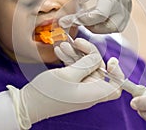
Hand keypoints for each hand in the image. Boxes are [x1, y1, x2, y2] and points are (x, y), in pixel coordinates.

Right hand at [8, 38, 122, 128]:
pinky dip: (70, 60)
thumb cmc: (48, 93)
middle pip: (99, 69)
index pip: (117, 87)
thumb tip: (97, 57)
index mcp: (93, 93)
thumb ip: (86, 64)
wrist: (28, 104)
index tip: (110, 61)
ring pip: (85, 67)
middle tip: (77, 42)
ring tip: (63, 46)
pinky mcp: (71, 84)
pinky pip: (76, 69)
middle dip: (89, 54)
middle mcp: (89, 91)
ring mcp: (80, 87)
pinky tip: (60, 52)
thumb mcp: (69, 74)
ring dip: (76, 54)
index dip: (117, 73)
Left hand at [59, 0, 131, 32]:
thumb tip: (81, 0)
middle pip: (107, 25)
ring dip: (96, 27)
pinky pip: (116, 28)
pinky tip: (93, 18)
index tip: (69, 19)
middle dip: (89, 25)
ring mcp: (126, 11)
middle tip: (74, 18)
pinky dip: (103, 27)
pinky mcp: (126, 15)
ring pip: (112, 29)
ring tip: (84, 17)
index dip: (84, 19)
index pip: (101, 13)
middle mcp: (123, 4)